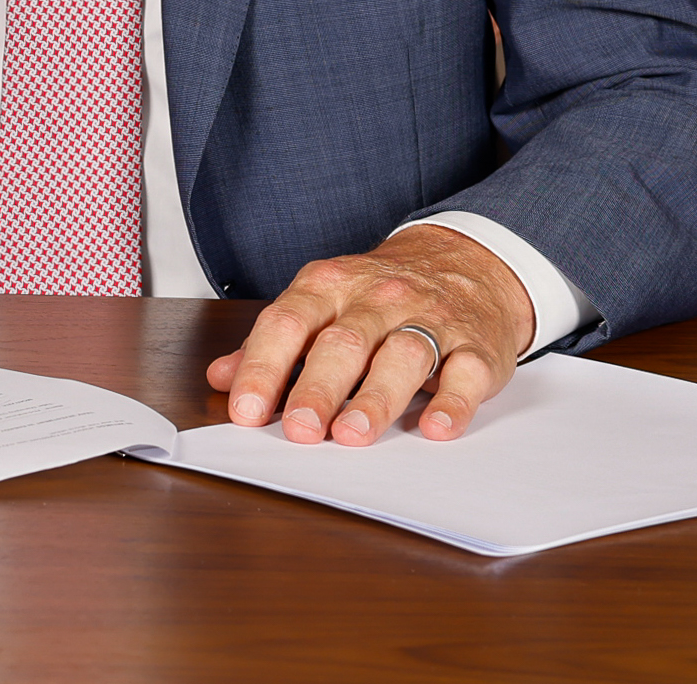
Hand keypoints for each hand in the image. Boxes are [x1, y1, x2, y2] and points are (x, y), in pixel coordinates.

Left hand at [206, 222, 536, 443]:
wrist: (466, 262)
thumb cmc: (378, 295)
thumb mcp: (321, 302)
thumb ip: (273, 343)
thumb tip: (220, 377)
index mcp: (329, 286)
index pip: (288, 322)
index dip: (263, 366)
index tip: (246, 411)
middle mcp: (378, 298)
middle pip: (344, 342)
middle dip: (318, 387)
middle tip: (301, 430)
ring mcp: (430, 319)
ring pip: (403, 354)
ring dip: (377, 397)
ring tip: (353, 434)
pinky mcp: (476, 347)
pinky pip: (466, 372)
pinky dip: (453, 401)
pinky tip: (435, 428)